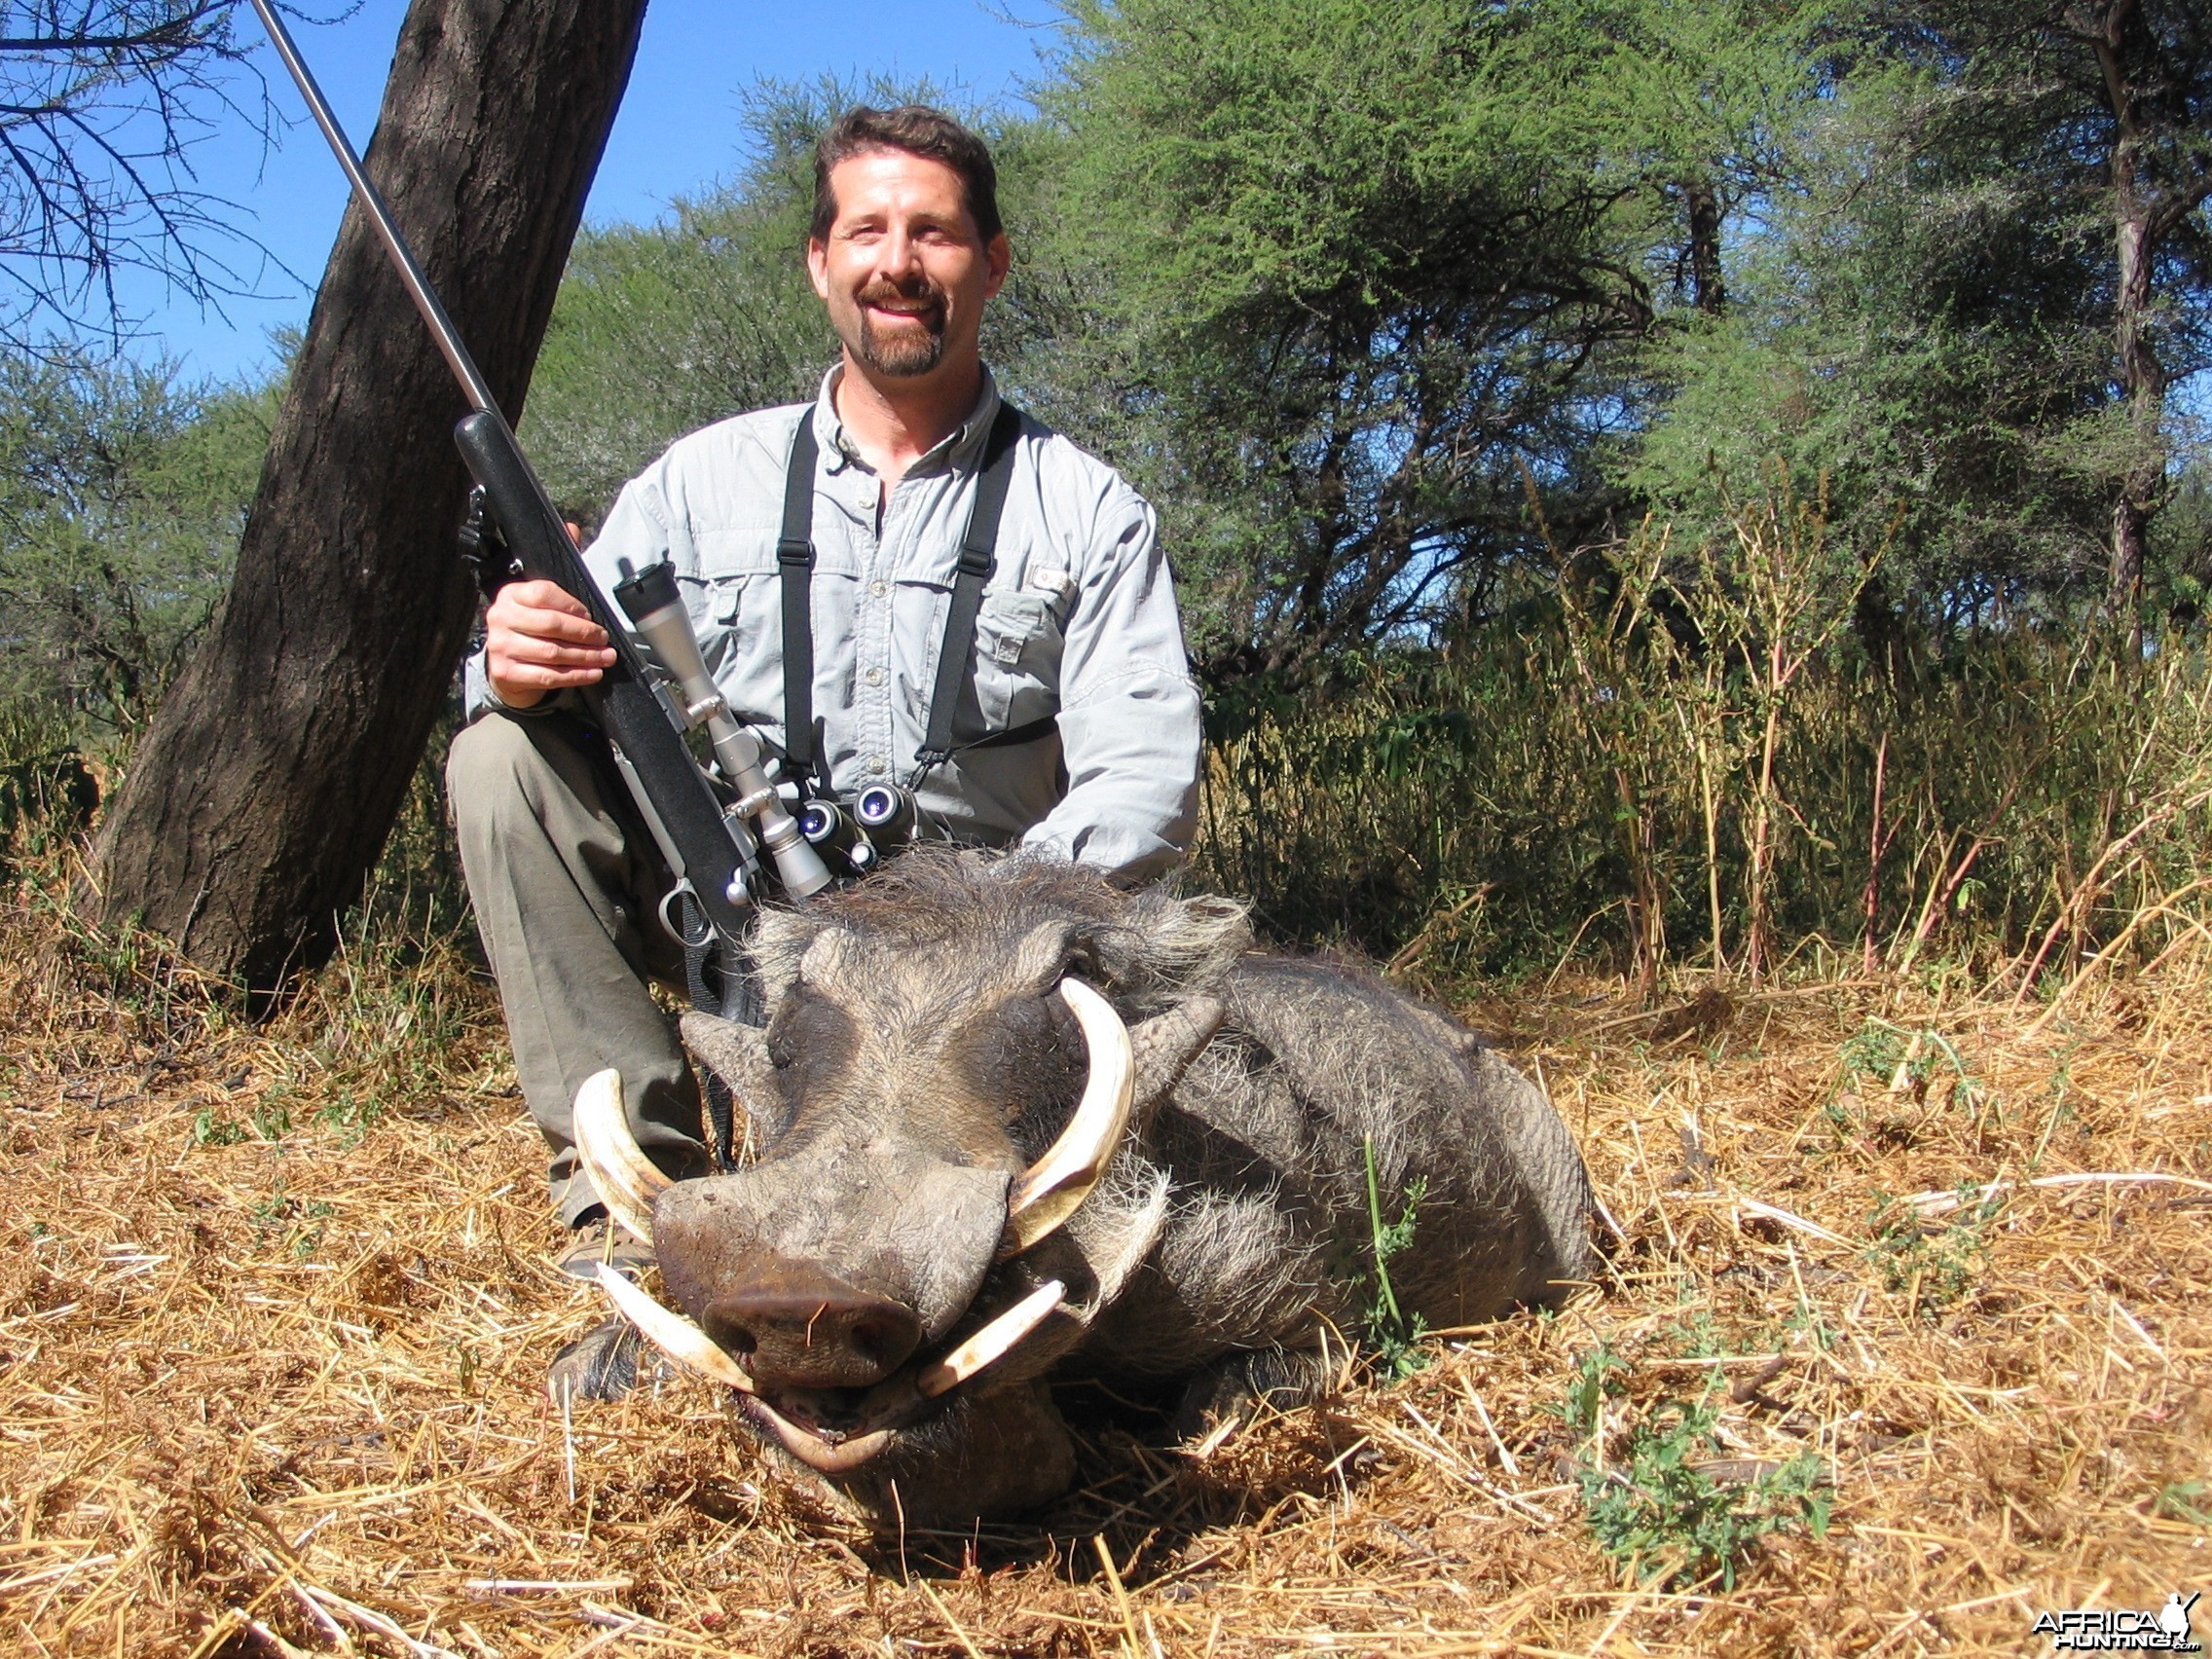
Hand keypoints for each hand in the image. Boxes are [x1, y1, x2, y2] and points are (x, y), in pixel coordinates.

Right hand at [485, 579, 614, 708]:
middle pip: (551, 623)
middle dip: (584, 633)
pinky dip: (576, 675)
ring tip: (605, 657)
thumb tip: (589, 622)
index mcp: (511, 596)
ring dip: (585, 656)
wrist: (504, 663)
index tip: (590, 617)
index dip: (572, 605)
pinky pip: (549, 676)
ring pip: (552, 652)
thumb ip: (558, 607)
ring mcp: (501, 647)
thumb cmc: (527, 632)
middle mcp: (502, 619)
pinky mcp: (507, 673)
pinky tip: (593, 673)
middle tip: (603, 639)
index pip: (544, 593)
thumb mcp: (535, 609)